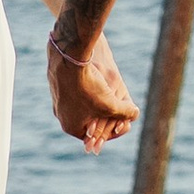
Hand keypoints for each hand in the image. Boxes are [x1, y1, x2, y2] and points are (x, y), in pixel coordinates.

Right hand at [48, 27, 138, 151]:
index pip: (95, 135)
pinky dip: (87, 88)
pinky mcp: (58, 83)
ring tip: (108, 93)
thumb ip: (124, 113)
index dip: (111, 130)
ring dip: (96, 101)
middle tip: (116, 108)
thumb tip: (135, 114)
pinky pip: (76, 90)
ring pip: (82, 104)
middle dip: (104, 115)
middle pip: (88, 119)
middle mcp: (61, 115)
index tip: (122, 122)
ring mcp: (58, 99)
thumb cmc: (88, 86)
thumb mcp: (110, 104)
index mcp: (71, 126)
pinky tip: (97, 80)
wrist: (67, 58)